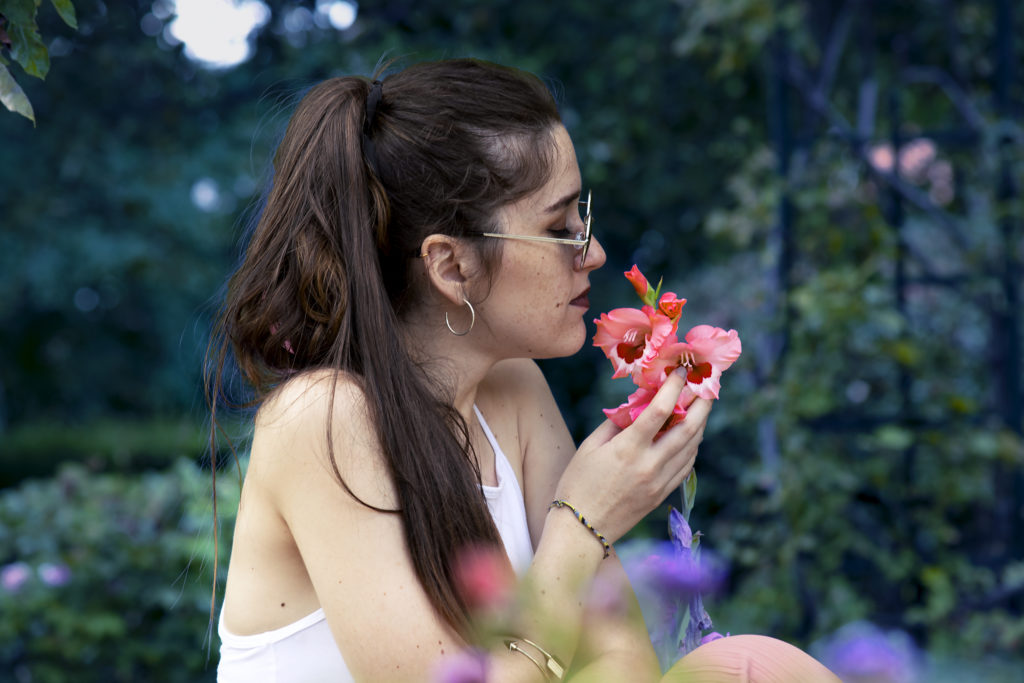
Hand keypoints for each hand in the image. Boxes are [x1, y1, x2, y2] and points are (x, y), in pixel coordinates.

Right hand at [554, 370, 711, 543]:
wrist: (581, 530)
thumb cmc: (578, 484)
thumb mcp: (590, 447)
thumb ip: (615, 423)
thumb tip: (636, 406)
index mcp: (628, 449)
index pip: (660, 410)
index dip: (674, 387)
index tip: (680, 372)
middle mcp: (650, 465)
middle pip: (688, 428)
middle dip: (701, 404)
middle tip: (706, 387)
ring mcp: (659, 482)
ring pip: (692, 447)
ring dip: (700, 424)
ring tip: (701, 408)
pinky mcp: (662, 494)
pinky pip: (686, 466)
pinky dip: (692, 447)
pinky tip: (690, 437)